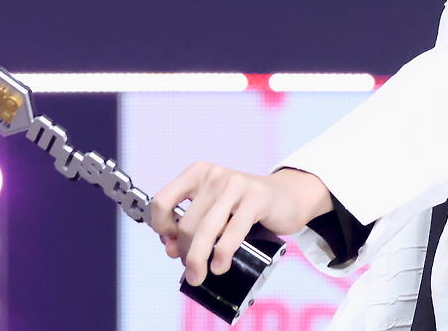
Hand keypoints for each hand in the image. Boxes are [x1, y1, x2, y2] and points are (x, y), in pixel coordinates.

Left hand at [149, 163, 332, 285]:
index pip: (163, 201)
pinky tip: (220, 266)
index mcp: (198, 173)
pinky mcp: (257, 198)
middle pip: (186, 224)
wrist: (287, 197)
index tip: (170, 242)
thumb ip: (190, 224)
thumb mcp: (213, 209)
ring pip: (205, 231)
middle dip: (184, 253)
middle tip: (192, 268)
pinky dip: (222, 255)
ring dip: (198, 260)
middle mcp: (215, 175)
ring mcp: (237, 184)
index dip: (161, 228)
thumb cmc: (244, 207)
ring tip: (200, 276)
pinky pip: (231, 233)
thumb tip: (170, 248)